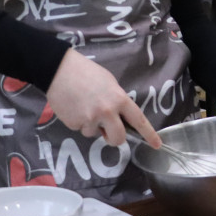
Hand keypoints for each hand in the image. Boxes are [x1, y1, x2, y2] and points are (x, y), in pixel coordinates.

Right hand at [46, 48, 161, 148]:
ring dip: (92, 125)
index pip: (138, 120)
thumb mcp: (109, 82)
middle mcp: (107, 112)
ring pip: (95, 134)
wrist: (58, 70)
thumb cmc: (86, 72)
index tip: (157, 145)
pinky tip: (73, 107)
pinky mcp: (75, 124)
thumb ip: (117, 100)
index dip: (149, 134)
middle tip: (107, 130)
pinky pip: (81, 128)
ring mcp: (90, 120)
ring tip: (83, 106)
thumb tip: (119, 116)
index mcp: (119, 99)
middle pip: (118, 138)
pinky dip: (78, 121)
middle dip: (114, 138)